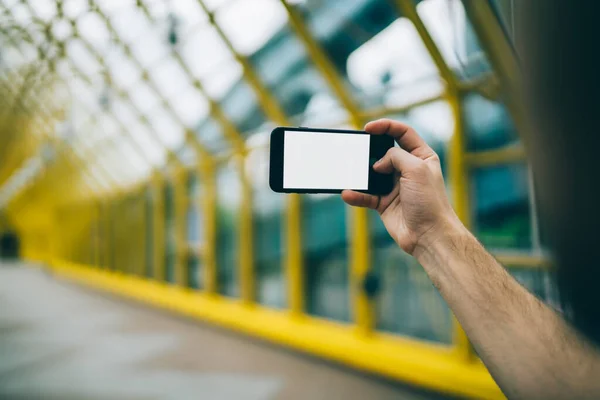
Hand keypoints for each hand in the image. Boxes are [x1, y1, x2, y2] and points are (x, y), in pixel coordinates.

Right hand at [342, 119, 462, 254]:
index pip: (403, 133)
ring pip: (371, 174)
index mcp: (421, 157)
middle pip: (384, 152)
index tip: (368, 128)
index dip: (386, 126)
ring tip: (351, 174)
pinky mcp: (384, 203)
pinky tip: (348, 194)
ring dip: (360, 175)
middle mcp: (408, 169)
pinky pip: (366, 195)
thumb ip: (395, 157)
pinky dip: (356, 195)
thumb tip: (377, 163)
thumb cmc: (430, 202)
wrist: (430, 235)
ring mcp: (395, 186)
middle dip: (370, 151)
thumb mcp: (416, 169)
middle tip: (357, 150)